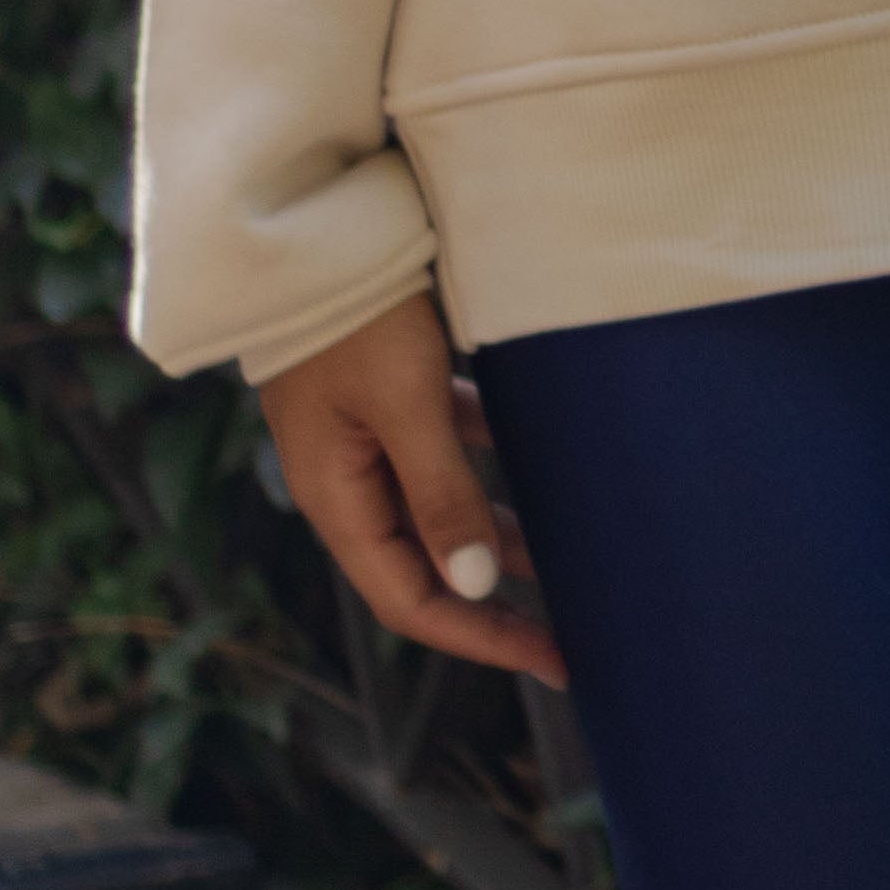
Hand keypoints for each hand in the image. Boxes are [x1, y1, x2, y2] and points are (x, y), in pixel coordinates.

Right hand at [258, 290, 567, 692]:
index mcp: (339, 500)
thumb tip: (473, 584)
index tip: (550, 658)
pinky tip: (545, 461)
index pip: (411, 600)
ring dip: (501, 534)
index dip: (480, 636)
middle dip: (496, 600)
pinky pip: (448, 450)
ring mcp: (368, 438)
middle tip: (573, 625)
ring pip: (444, 507)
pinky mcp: (389, 396)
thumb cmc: (358, 317)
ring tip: (570, 557)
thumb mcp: (405, 406)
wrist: (316, 231)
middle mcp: (350, 480)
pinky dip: (491, 464)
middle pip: (428, 563)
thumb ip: (441, 492)